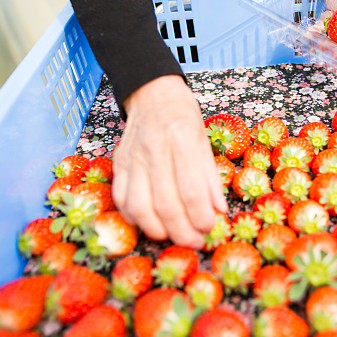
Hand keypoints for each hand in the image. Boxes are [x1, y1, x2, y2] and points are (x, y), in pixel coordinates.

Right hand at [112, 75, 227, 247]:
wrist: (152, 94)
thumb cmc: (184, 119)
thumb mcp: (205, 142)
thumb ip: (211, 178)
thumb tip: (219, 212)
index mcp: (182, 139)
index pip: (191, 189)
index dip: (201, 216)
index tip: (210, 229)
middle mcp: (154, 149)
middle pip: (165, 203)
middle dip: (181, 231)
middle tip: (194, 242)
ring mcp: (132, 158)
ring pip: (139, 206)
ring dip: (156, 229)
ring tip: (171, 236)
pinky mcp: (118, 164)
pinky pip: (121, 199)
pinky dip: (134, 218)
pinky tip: (149, 222)